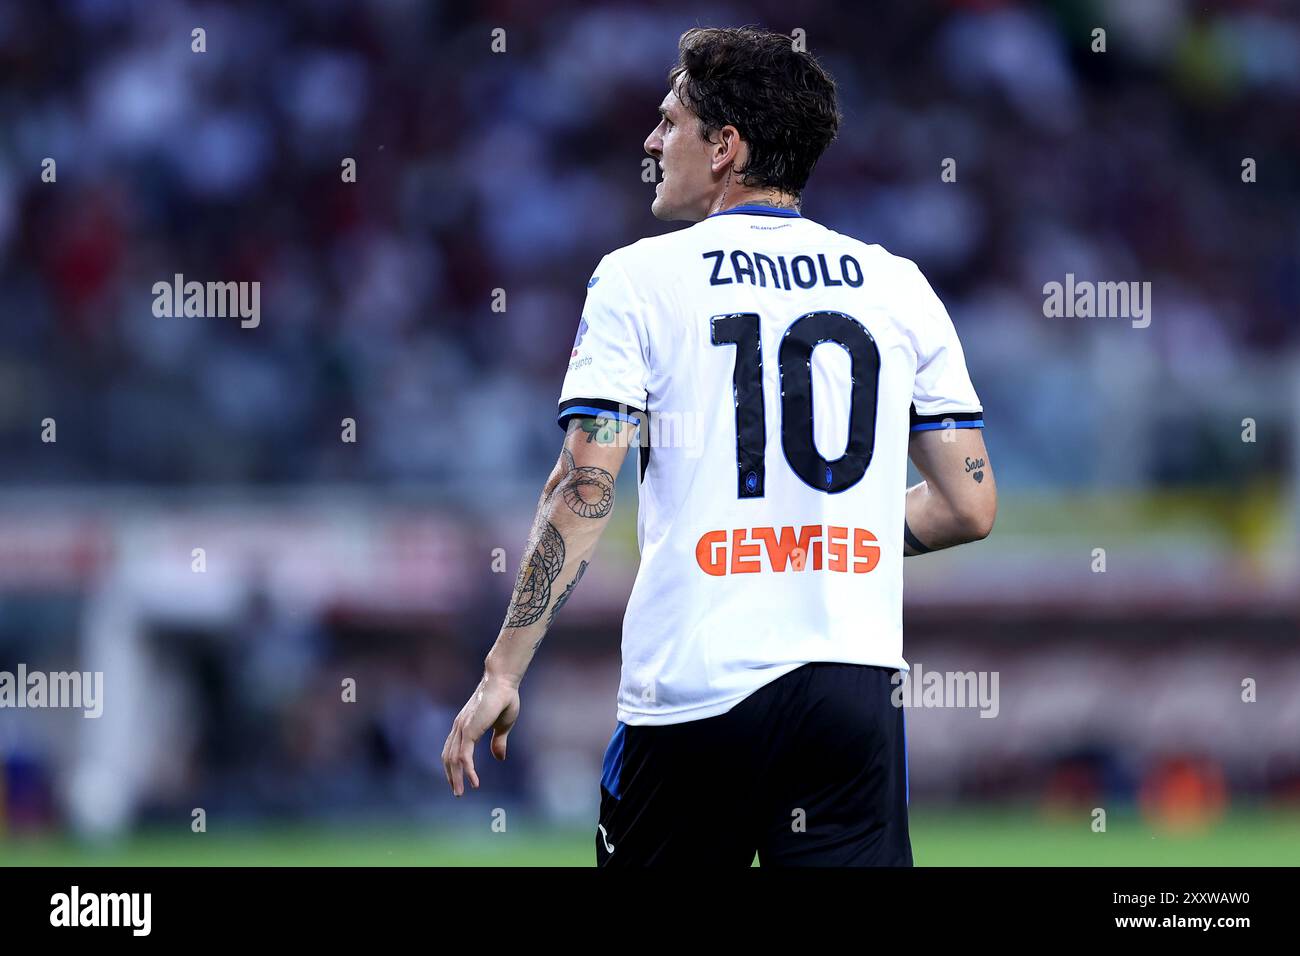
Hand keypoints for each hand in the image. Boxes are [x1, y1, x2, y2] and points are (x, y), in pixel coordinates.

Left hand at [442, 673, 520, 796]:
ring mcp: (462, 728)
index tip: (458, 780)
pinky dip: (467, 770)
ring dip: (457, 777)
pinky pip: (464, 756)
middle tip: (457, 792)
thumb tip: (499, 758)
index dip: (453, 766)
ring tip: (461, 792)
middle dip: (452, 776)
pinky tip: (474, 781)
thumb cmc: (505, 698)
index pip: (452, 750)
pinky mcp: (469, 729)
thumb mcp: (503, 726)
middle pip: (448, 757)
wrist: (504, 681)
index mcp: (465, 725)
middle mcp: (459, 727)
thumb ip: (498, 742)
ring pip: (454, 759)